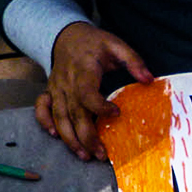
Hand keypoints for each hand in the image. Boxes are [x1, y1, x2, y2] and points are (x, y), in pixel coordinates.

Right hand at [36, 22, 153, 160]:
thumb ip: (133, 60)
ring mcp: (56, 88)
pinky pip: (42, 108)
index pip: (87, 93)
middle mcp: (67, 82)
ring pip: (59, 117)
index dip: (100, 106)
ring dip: (70, 138)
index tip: (117, 113)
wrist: (67, 36)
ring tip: (84, 155)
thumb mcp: (116, 45)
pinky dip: (45, 122)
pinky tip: (55, 136)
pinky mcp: (50, 92)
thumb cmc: (94, 43)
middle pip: (74, 113)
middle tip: (102, 155)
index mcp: (83, 70)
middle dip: (87, 137)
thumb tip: (149, 79)